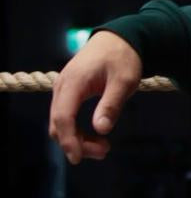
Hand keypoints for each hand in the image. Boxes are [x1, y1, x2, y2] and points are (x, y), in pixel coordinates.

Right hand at [49, 31, 143, 163]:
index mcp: (74, 82)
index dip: (69, 140)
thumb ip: (112, 104)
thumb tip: (101, 129)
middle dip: (76, 143)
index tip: (78, 159)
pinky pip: (66, 117)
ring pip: (60, 123)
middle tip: (105, 151)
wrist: (118, 39)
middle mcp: (62, 86)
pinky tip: (97, 136)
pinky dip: (77, 131)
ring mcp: (63, 89)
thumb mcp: (124, 81)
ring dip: (77, 139)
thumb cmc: (123, 58)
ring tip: (104, 147)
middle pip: (58, 124)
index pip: (63, 117)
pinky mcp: (68, 93)